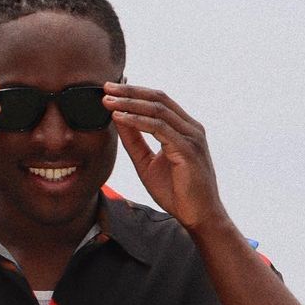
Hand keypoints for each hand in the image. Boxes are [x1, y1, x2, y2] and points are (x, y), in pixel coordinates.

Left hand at [103, 83, 226, 230]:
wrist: (198, 217)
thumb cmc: (176, 192)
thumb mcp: (147, 162)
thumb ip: (134, 140)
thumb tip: (117, 117)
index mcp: (184, 129)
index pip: (158, 101)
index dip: (134, 92)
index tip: (110, 89)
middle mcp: (191, 128)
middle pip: (158, 98)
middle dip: (130, 91)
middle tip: (106, 87)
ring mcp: (192, 137)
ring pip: (158, 110)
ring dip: (130, 103)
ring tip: (108, 101)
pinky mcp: (188, 150)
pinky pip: (159, 128)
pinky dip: (137, 122)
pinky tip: (120, 118)